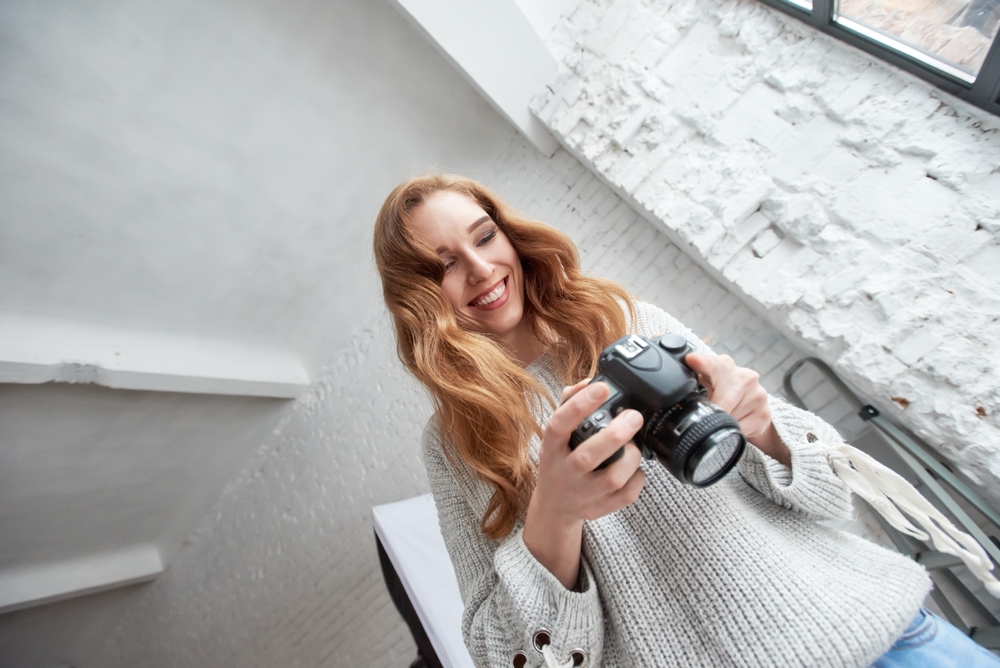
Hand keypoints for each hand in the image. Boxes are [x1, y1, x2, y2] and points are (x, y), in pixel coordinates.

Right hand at [522, 379, 646, 587]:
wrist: (555, 506)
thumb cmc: (559, 461)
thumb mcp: (556, 434)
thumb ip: (569, 404)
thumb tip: (588, 382)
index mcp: (552, 448)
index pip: (560, 424)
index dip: (580, 405)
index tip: (602, 387)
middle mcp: (565, 472)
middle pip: (588, 456)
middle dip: (615, 435)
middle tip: (633, 417)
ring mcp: (582, 493)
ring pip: (612, 478)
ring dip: (630, 458)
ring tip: (634, 446)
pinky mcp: (599, 509)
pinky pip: (626, 495)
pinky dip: (637, 479)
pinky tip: (633, 469)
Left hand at [684, 353, 790, 467]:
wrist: (751, 408)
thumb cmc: (723, 393)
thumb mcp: (706, 385)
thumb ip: (691, 382)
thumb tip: (673, 387)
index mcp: (722, 366)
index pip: (711, 363)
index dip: (702, 363)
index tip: (692, 360)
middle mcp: (743, 376)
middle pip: (723, 399)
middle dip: (715, 410)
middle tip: (709, 415)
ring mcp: (757, 393)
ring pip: (732, 416)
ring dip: (724, 422)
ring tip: (725, 416)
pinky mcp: (764, 412)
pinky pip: (743, 428)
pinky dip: (735, 430)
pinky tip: (736, 424)